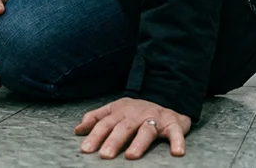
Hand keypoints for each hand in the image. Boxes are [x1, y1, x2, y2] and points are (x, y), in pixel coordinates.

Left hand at [75, 97, 191, 159]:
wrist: (167, 99)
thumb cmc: (137, 111)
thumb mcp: (115, 110)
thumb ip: (96, 118)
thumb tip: (78, 130)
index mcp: (121, 111)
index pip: (105, 123)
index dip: (95, 135)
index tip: (85, 149)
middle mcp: (136, 114)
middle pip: (124, 127)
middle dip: (113, 141)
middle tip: (104, 155)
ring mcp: (155, 118)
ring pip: (146, 130)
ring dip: (139, 143)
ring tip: (131, 156)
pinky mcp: (173, 124)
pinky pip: (175, 133)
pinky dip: (177, 141)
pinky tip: (176, 153)